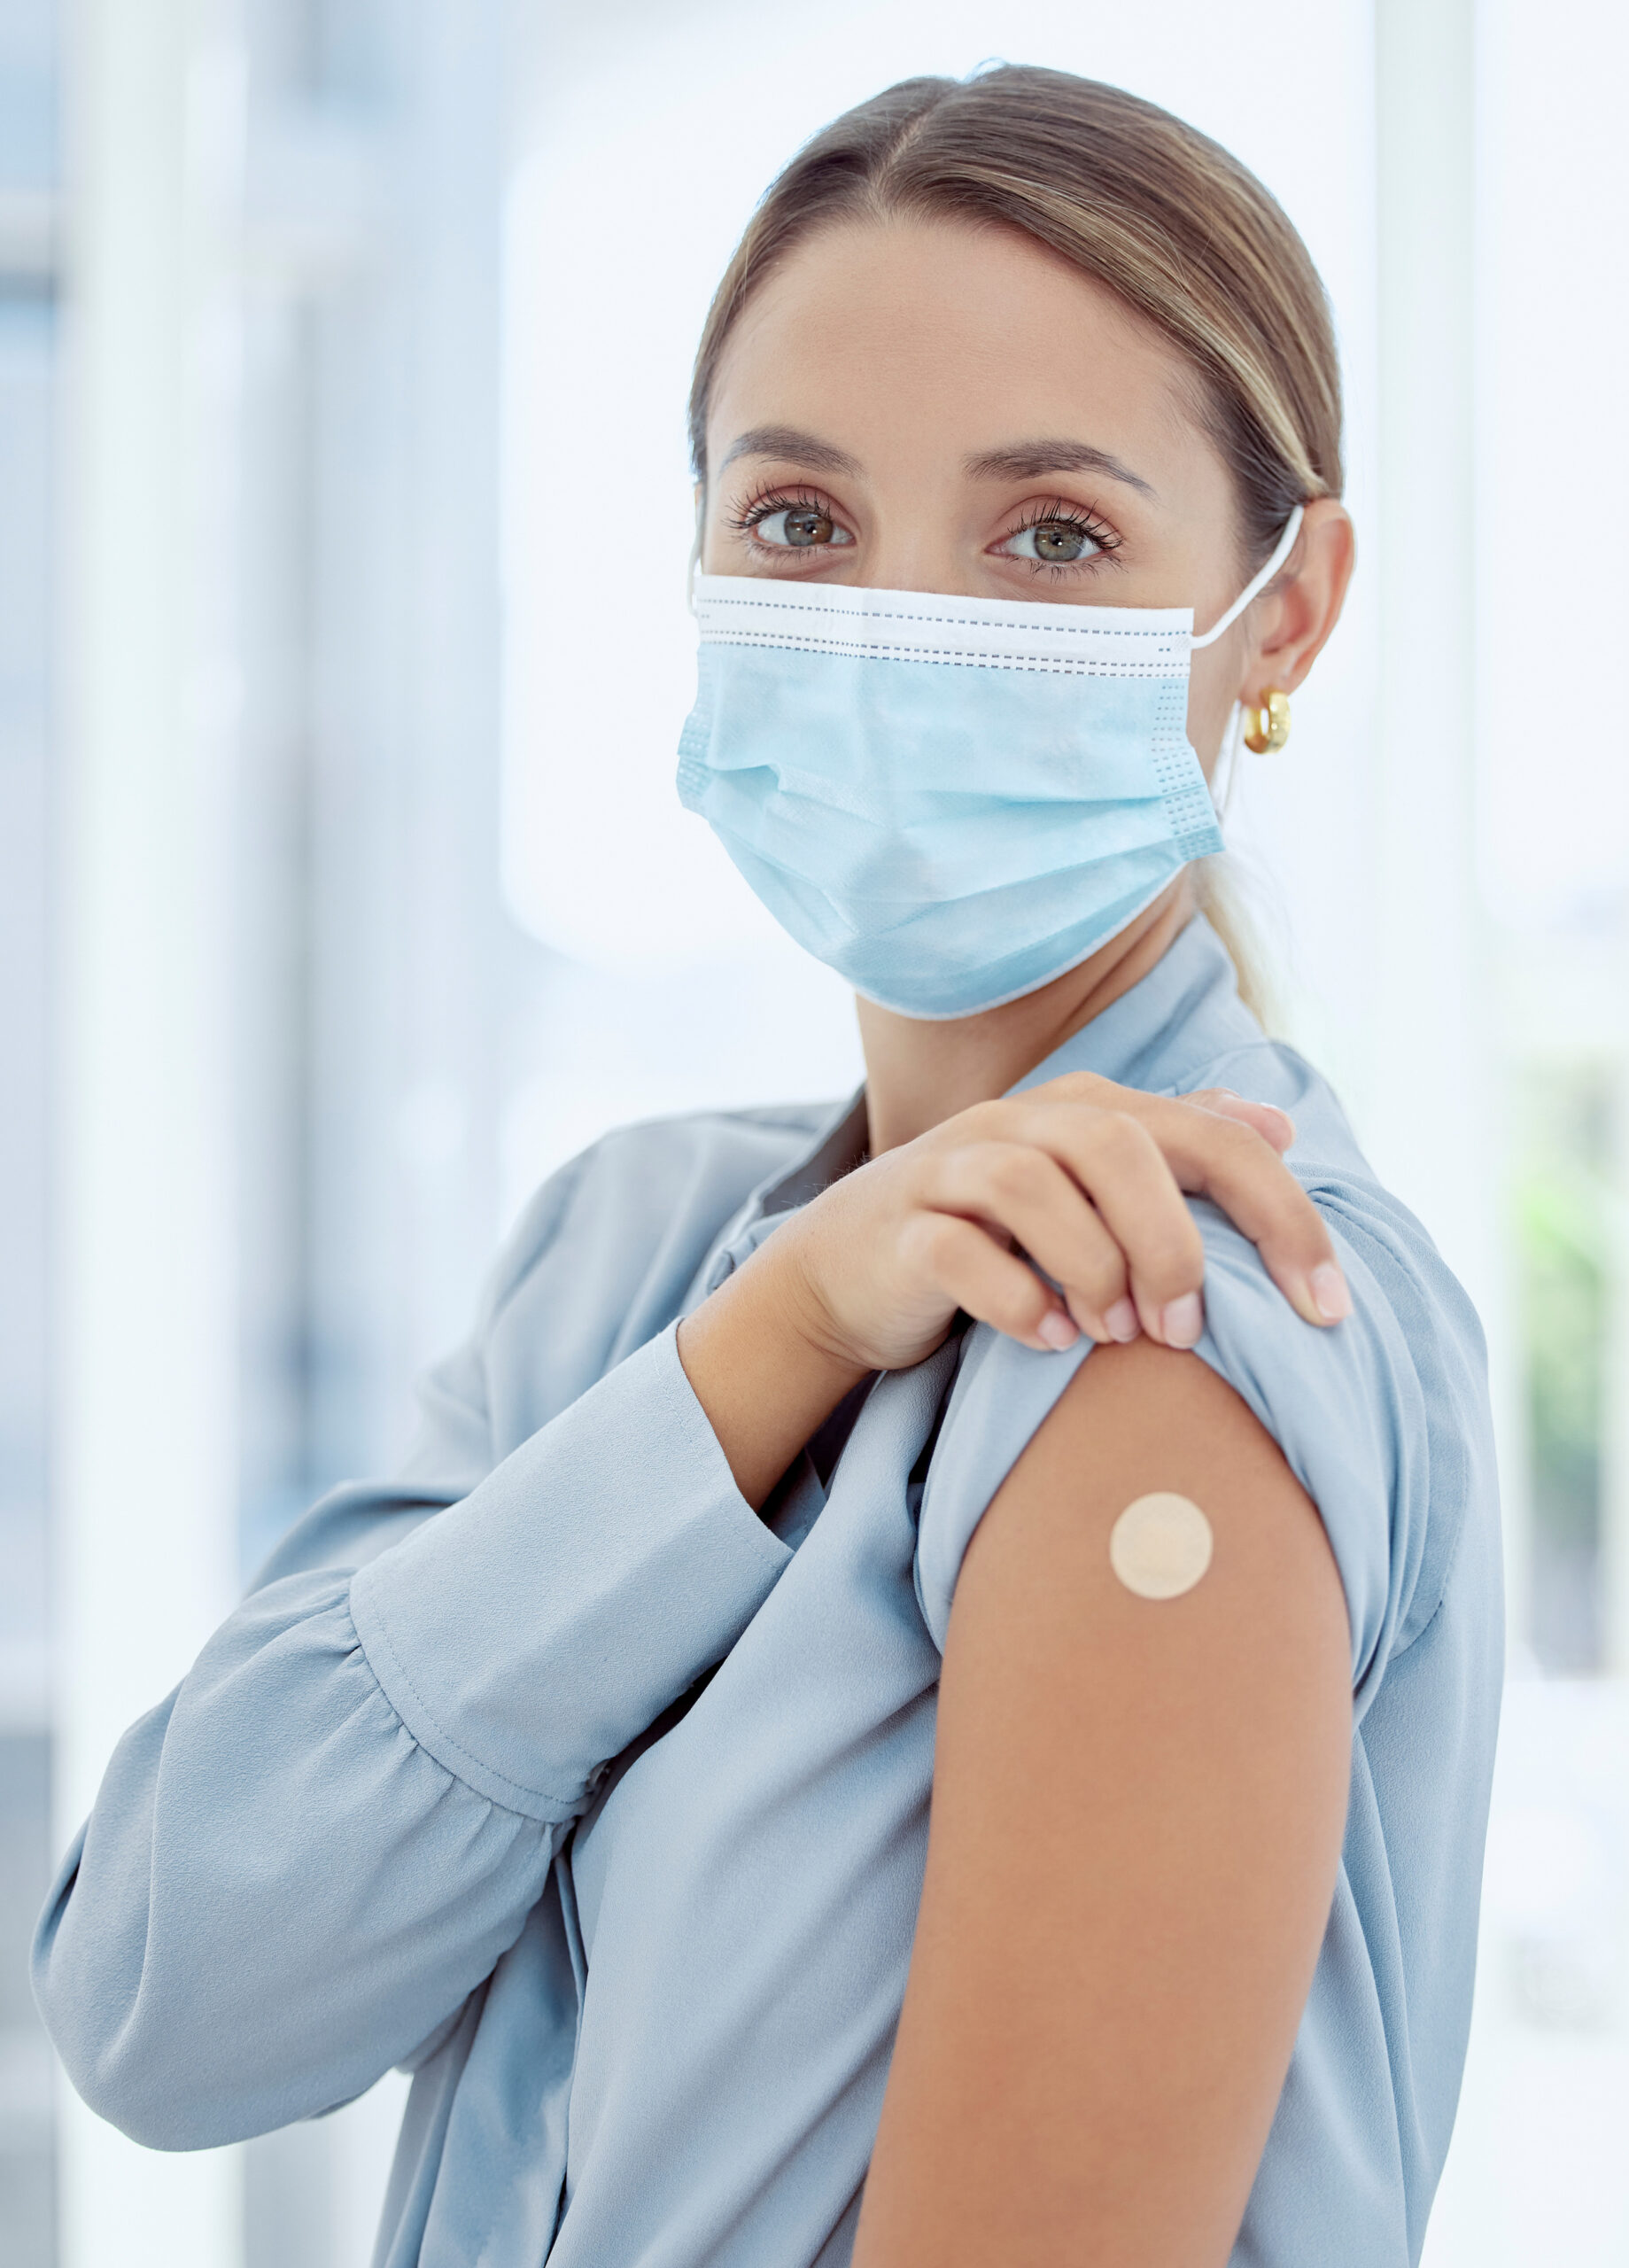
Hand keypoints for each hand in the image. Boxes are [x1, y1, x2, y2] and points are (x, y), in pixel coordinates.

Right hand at [770, 1072, 1349, 1373]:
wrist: (852, 1270)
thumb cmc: (996, 1233)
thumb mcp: (1092, 1185)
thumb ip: (1179, 1148)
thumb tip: (1279, 1129)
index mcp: (1086, 1111)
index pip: (1209, 1138)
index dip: (1280, 1215)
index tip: (1327, 1307)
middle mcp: (1019, 1123)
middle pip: (1118, 1147)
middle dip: (1172, 1243)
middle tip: (1186, 1328)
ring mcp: (952, 1169)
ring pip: (1031, 1184)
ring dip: (1091, 1267)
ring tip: (1116, 1337)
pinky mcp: (900, 1228)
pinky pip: (958, 1249)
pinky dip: (1013, 1298)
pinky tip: (1047, 1341)